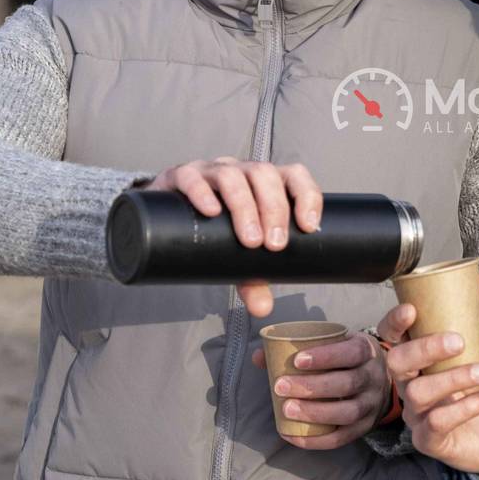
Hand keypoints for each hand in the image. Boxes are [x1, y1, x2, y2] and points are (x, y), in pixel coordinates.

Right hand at [144, 158, 321, 316]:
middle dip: (274, 209)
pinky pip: (192, 177)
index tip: (309, 226)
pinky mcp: (180, 176)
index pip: (294, 176)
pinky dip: (202, 193)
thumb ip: (253, 279)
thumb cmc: (216, 229)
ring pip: (232, 176)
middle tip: (274, 245)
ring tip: (249, 240)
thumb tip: (263, 308)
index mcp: (265, 182)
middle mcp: (241, 171)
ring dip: (244, 206)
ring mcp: (211, 170)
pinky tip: (210, 212)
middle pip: (264, 175)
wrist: (169, 217)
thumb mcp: (238, 254)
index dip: (306, 195)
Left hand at [250, 333, 389, 449]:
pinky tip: (293, 435)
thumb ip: (298, 347)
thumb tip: (258, 356)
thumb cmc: (346, 359)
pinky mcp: (365, 427)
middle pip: (348, 383)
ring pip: (348, 412)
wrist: (381, 380)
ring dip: (315, 413)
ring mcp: (372, 405)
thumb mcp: (334, 344)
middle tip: (281, 386)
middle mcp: (373, 378)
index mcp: (367, 351)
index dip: (326, 356)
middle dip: (312, 386)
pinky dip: (317, 440)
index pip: (351, 352)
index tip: (297, 360)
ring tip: (286, 410)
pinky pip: (342, 438)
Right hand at [382, 270, 478, 479]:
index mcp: (421, 357)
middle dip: (425, 348)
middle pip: (396, 362)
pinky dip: (462, 408)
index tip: (412, 310)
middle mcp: (412, 383)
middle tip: (459, 342)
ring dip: (453, 379)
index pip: (392, 336)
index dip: (394, 322)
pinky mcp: (429, 440)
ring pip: (417, 393)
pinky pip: (435, 423)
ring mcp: (418, 414)